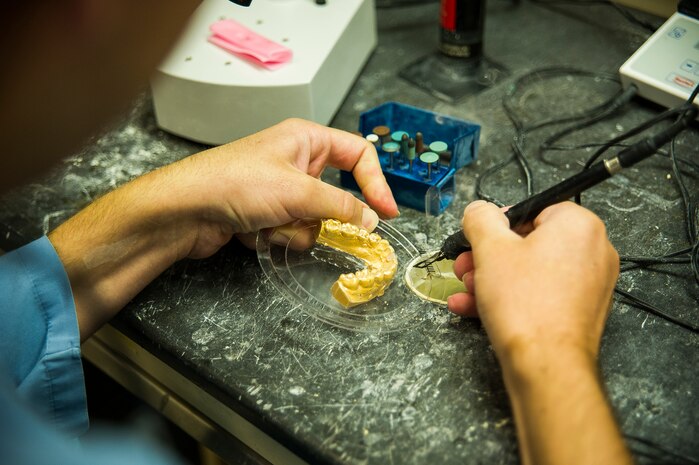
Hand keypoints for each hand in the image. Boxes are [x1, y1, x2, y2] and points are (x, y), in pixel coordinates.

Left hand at [50, 119, 397, 339]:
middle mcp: (295, 161)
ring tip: (269, 224)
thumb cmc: (235, 184)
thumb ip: (342, 207)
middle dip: (324, 215)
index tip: (387, 213)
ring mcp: (280, 190)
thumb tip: (372, 220)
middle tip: (323, 226)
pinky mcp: (266, 214)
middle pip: (335, 194)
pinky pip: (292, 231)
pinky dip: (278, 237)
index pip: (357, 155)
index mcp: (306, 139)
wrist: (184, 211)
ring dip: (297, 229)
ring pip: (315, 219)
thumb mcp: (298, 192)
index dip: (376, 182)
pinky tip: (255, 232)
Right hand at [447, 201, 629, 464]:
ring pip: (531, 272)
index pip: (532, 209)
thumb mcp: (490, 248)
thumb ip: (480, 218)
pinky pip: (540, 295)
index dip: (498, 226)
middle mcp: (593, 251)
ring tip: (467, 292)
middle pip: (529, 243)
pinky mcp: (581, 312)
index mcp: (578, 225)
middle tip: (466, 267)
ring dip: (492, 280)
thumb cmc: (525, 306)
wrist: (546, 365)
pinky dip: (510, 298)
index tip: (477, 241)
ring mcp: (591, 285)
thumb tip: (479, 210)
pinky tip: (474, 307)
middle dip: (488, 258)